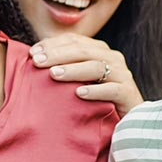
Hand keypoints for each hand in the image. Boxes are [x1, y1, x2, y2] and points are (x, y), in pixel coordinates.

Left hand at [29, 34, 143, 115]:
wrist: (129, 121)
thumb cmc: (98, 99)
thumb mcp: (80, 80)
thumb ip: (64, 67)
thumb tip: (34, 59)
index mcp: (99, 51)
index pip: (74, 41)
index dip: (52, 44)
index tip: (32, 53)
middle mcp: (112, 58)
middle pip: (83, 51)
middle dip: (58, 55)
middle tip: (37, 62)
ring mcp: (122, 75)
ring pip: (96, 67)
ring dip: (73, 70)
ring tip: (53, 74)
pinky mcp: (128, 94)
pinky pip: (111, 90)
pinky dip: (95, 91)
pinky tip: (79, 94)